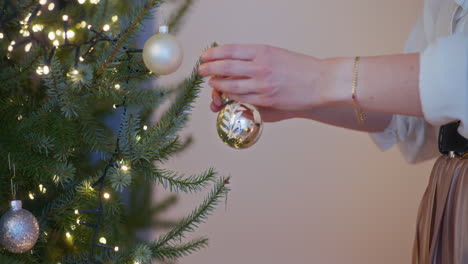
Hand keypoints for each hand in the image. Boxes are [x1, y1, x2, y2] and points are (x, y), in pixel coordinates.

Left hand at [198, 44, 333, 118]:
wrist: (321, 82)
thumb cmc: (300, 68)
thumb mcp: (276, 54)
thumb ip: (255, 58)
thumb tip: (233, 61)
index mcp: (262, 51)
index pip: (230, 51)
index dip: (213, 53)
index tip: (205, 55)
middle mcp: (260, 67)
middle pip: (225, 67)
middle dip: (209, 68)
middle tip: (201, 69)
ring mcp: (262, 85)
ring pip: (230, 85)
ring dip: (217, 83)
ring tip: (211, 82)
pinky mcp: (266, 100)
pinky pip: (241, 98)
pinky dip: (230, 95)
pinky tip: (225, 92)